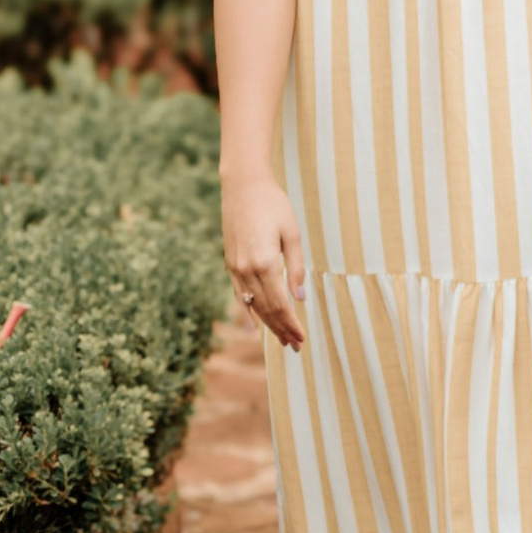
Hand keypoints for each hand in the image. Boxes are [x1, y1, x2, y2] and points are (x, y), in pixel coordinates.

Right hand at [223, 172, 309, 350]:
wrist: (242, 186)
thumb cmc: (273, 205)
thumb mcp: (291, 233)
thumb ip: (296, 267)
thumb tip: (300, 297)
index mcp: (264, 262)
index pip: (280, 303)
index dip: (291, 323)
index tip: (302, 337)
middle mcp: (246, 269)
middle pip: (266, 309)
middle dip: (282, 329)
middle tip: (296, 346)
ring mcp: (234, 268)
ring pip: (252, 305)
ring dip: (268, 325)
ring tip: (282, 340)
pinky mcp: (229, 263)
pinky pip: (239, 295)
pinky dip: (248, 312)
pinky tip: (255, 326)